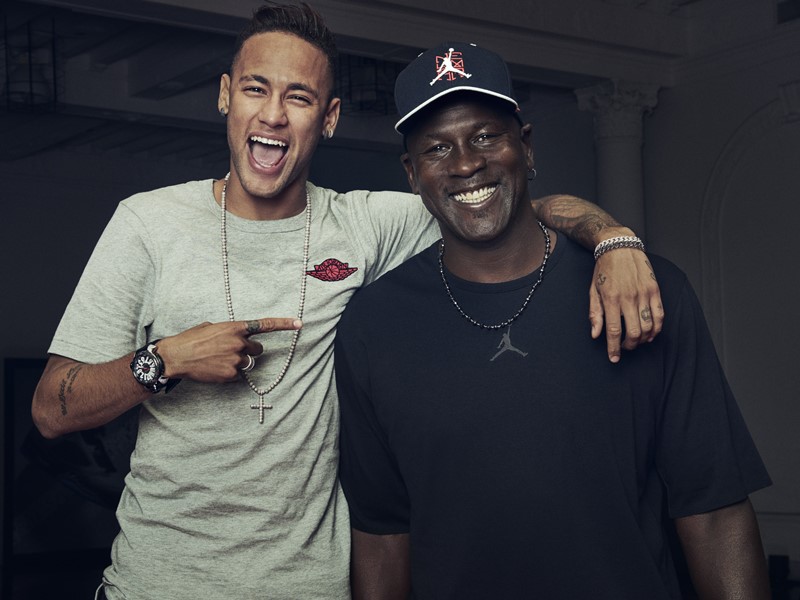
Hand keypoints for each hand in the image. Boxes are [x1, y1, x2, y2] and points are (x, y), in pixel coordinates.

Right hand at [156, 318, 301, 381]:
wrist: (175, 357)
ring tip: (218, 360)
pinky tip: (214, 369)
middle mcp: (239, 343)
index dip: (284, 324)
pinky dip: (228, 373)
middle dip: (248, 350)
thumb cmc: (191, 339)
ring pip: (247, 363)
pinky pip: (237, 375)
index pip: (265, 325)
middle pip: (257, 349)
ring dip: (238, 362)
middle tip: (230, 351)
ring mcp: (236, 360)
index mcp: (235, 327)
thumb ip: (229, 330)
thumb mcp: (211, 327)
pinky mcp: (231, 374)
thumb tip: (237, 336)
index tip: (300, 323)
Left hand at [589, 249, 662, 361]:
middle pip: (634, 332)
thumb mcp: (593, 291)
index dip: (614, 348)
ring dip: (643, 339)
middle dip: (629, 346)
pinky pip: (660, 315)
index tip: (614, 358)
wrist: (619, 247)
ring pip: (649, 326)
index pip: (613, 330)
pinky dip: (657, 328)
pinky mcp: (655, 290)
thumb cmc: (604, 270)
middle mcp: (629, 298)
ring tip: (637, 341)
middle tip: (625, 347)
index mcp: (611, 299)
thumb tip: (596, 335)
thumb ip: (595, 314)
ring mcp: (644, 294)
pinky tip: (651, 333)